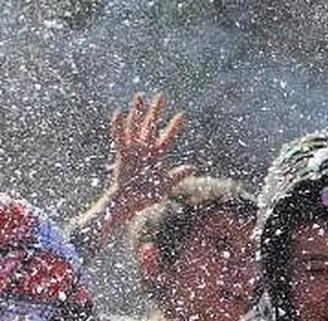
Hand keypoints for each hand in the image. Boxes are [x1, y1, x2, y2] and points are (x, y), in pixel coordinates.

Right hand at [109, 91, 194, 217]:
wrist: (129, 203)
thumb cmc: (146, 195)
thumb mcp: (165, 184)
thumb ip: (178, 175)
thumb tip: (193, 167)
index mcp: (157, 155)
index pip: (167, 138)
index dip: (174, 127)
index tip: (182, 115)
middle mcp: (145, 149)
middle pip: (151, 126)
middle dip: (156, 111)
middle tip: (161, 96)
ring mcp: (133, 150)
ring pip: (135, 127)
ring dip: (138, 112)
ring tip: (140, 96)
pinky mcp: (122, 154)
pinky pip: (120, 138)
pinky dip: (119, 126)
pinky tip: (120, 113)